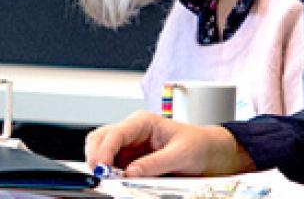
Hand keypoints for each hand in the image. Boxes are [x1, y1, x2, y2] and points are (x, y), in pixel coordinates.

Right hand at [84, 110, 254, 177]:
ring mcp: (129, 146)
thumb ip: (155, 163)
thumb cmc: (197, 145)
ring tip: (108, 179)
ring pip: (101, 150)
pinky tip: (115, 179)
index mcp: (143, 122)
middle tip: (100, 175)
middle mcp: (132, 131)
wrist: (208, 152)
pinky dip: (108, 172)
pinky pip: (111, 164)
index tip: (102, 168)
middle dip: (95, 156)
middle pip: (100, 138)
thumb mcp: (180, 155)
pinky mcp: (130, 159)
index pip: (115, 133)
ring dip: (100, 164)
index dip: (104, 151)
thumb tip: (130, 173)